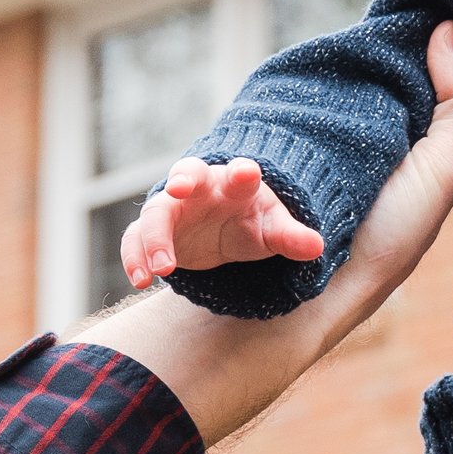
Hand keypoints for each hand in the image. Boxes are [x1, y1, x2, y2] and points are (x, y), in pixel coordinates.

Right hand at [80, 24, 452, 447]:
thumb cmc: (379, 248)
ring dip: (174, 209)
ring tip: (184, 216)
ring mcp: (209, 222)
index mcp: (294, 164)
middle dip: (218, 177)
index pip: (273, 135)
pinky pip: (143, 241)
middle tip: (237, 184)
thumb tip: (448, 26)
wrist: (322, 321)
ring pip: (174, 200)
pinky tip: (149, 272)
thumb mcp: (435, 176)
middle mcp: (246, 188)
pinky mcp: (183, 253)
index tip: (266, 160)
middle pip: (220, 170)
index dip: (271, 134)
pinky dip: (143, 251)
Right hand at [119, 156, 324, 290]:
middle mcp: (200, 189)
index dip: (243, 172)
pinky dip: (134, 258)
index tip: (247, 173)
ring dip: (154, 238)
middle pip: (187, 174)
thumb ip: (291, 236)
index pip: (240, 174)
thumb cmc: (252, 221)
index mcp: (236, 184)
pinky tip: (140, 281)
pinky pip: (135, 240)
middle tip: (178, 189)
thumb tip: (317, 247)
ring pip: (155, 213)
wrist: (226, 227)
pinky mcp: (155, 232)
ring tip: (161, 270)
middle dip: (182, 179)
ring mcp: (174, 208)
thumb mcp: (274, 230)